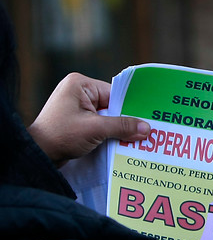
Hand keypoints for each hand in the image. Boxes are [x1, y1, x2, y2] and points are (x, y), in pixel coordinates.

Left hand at [28, 72, 149, 165]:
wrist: (36, 154)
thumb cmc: (60, 136)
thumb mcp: (95, 129)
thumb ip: (122, 126)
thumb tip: (147, 128)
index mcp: (80, 84)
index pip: (115, 94)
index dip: (131, 109)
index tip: (148, 120)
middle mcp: (78, 91)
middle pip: (112, 106)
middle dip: (126, 121)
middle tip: (147, 132)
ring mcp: (77, 106)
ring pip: (108, 117)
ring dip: (118, 129)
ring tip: (137, 140)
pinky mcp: (76, 120)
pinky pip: (100, 124)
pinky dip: (109, 134)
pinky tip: (122, 143)